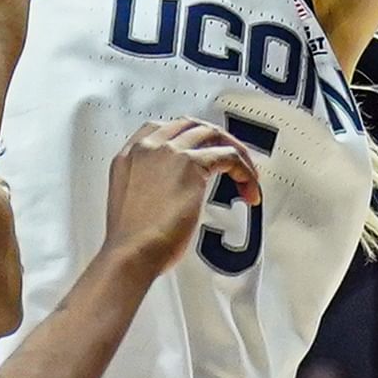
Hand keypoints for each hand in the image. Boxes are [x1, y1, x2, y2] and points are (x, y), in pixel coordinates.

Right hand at [95, 118, 257, 281]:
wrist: (131, 251)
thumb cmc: (132, 240)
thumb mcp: (130, 203)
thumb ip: (148, 186)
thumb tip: (172, 192)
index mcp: (129, 156)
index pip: (160, 128)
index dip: (186, 136)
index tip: (200, 149)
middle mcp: (148, 147)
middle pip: (190, 125)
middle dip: (215, 140)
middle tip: (230, 158)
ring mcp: (169, 152)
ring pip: (213, 135)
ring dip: (235, 152)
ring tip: (246, 174)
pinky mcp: (191, 164)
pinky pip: (229, 155)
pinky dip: (245, 170)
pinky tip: (248, 188)